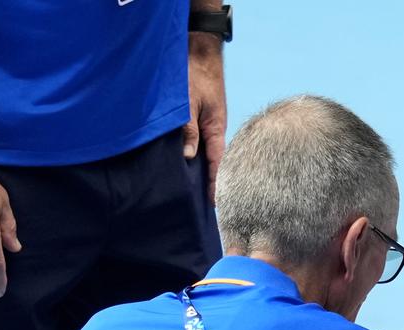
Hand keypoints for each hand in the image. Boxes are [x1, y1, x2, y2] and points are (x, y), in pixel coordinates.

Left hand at [184, 35, 226, 203]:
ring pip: (205, 152)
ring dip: (200, 169)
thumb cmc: (195, 74)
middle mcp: (214, 129)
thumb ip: (188, 129)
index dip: (215, 183)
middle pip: (213, 161)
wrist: (199, 51)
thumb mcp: (188, 103)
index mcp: (216, 128)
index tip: (214, 203)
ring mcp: (208, 124)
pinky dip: (195, 155)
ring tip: (194, 189)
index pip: (217, 163)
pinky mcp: (201, 118)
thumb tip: (188, 156)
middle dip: (209, 181)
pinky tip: (187, 162)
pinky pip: (199, 142)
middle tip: (204, 204)